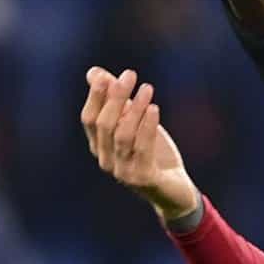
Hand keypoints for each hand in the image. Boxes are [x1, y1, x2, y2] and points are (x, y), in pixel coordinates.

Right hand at [81, 68, 197, 221]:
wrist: (175, 191)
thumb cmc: (153, 154)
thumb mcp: (135, 125)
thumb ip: (117, 101)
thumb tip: (95, 72)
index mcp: (100, 147)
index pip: (89, 119)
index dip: (95, 97)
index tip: (105, 75)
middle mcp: (106, 160)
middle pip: (105, 124)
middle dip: (115, 98)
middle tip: (130, 76)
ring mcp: (123, 171)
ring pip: (123, 135)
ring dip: (134, 109)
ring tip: (147, 88)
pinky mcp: (143, 178)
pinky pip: (143, 149)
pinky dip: (147, 126)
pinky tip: (154, 108)